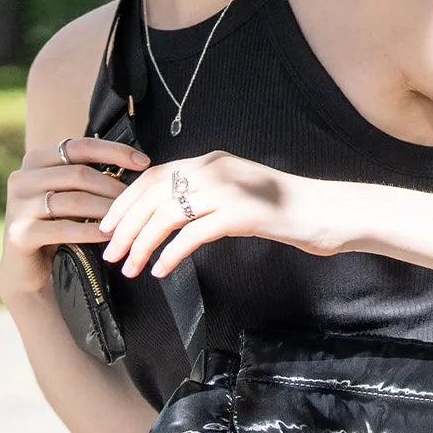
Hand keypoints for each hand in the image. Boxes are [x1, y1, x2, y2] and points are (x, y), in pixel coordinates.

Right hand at [0, 137, 151, 298]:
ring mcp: (17, 206)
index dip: (115, 151)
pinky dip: (91, 231)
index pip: (80, 146)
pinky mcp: (19, 234)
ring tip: (128, 218)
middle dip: (114, 187)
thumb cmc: (59, 226)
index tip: (145, 162)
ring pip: (74, 201)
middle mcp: (22, 178)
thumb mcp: (72, 195)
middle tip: (138, 199)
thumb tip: (139, 163)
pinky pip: (63, 228)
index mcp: (36, 160)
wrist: (29, 269)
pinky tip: (110, 236)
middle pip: (78, 174)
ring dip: (107, 210)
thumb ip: (91, 176)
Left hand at [98, 150, 342, 278]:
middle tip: (111, 254)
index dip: (124, 202)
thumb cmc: (284, 209)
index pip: (152, 177)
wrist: (325, 212)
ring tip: (131, 268)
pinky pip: (193, 234)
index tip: (107, 227)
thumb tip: (167, 216)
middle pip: (153, 195)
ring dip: (141, 244)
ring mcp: (228, 189)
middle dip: (124, 226)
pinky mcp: (241, 213)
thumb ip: (206, 195)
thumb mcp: (238, 192)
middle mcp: (215, 169)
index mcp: (210, 161)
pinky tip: (161, 270)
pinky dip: (171, 253)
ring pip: (167, 215)